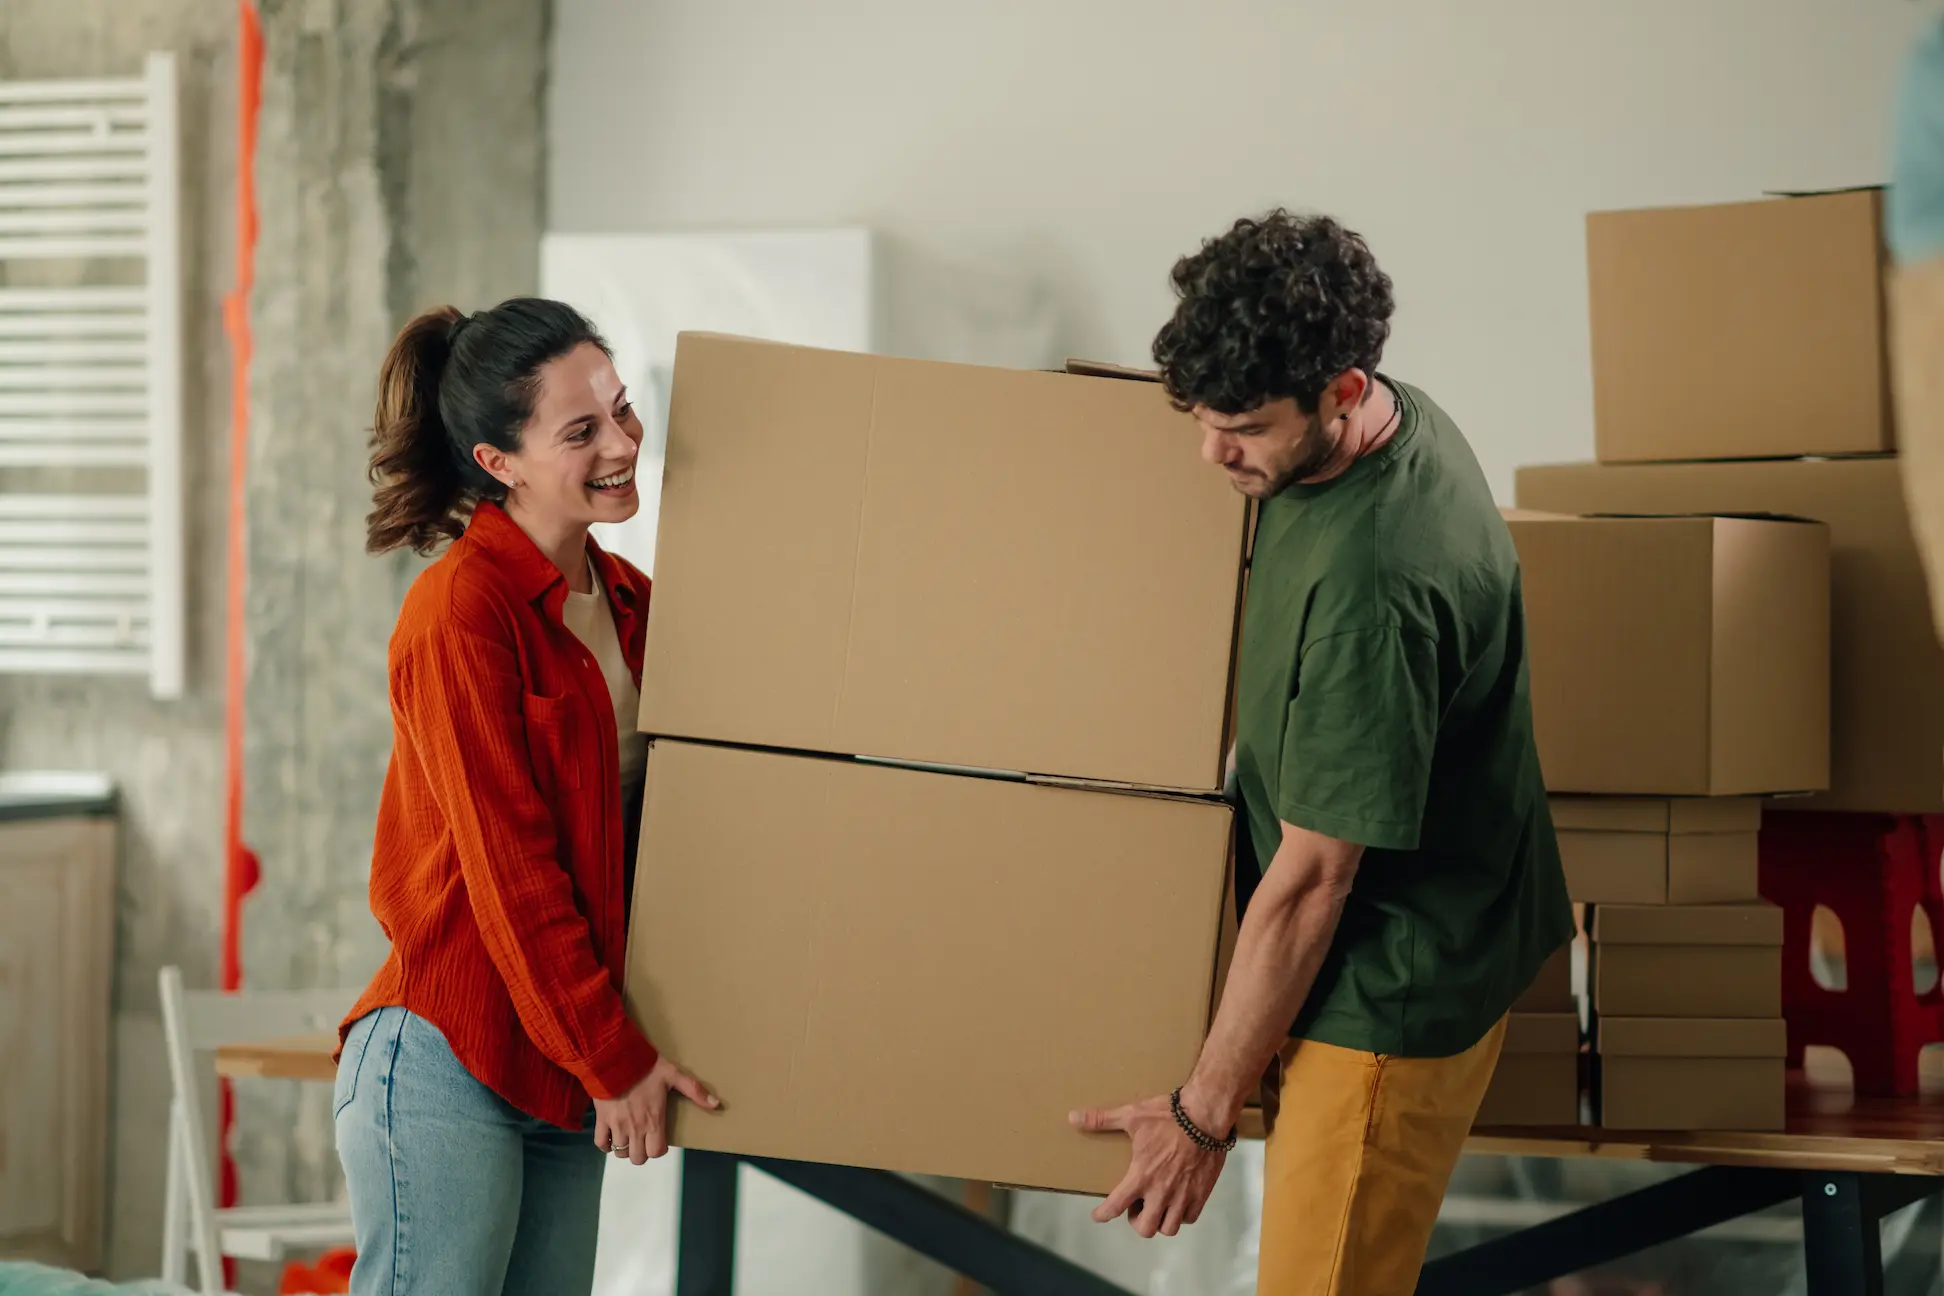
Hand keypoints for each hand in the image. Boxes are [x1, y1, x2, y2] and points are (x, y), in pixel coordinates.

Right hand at [592, 1056, 717, 1165]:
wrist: (614, 1058)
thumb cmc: (645, 1067)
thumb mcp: (673, 1075)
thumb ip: (694, 1090)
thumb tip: (716, 1104)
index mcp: (654, 1121)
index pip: (657, 1152)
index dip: (659, 1148)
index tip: (659, 1138)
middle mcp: (635, 1128)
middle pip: (637, 1158)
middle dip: (642, 1152)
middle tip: (644, 1139)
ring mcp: (616, 1126)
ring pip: (620, 1153)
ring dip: (625, 1147)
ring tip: (629, 1135)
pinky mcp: (601, 1120)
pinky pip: (600, 1143)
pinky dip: (605, 1144)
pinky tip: (612, 1136)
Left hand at [1068, 1091, 1227, 1237]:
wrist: (1205, 1115)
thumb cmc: (1167, 1116)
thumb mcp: (1132, 1115)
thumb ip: (1102, 1119)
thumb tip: (1072, 1117)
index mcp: (1141, 1176)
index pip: (1115, 1206)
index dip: (1103, 1214)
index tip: (1098, 1215)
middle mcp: (1161, 1192)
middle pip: (1145, 1228)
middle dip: (1137, 1221)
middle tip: (1137, 1205)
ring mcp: (1183, 1196)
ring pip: (1168, 1228)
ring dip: (1159, 1221)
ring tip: (1156, 1205)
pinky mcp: (1201, 1194)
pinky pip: (1189, 1218)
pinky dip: (1181, 1215)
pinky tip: (1177, 1201)